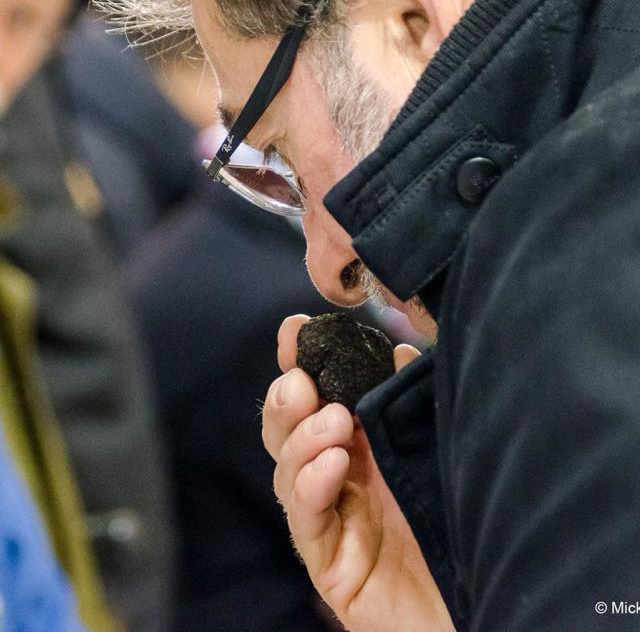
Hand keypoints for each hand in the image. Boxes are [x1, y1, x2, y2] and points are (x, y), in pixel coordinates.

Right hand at [262, 315, 454, 631]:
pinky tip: (332, 466)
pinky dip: (312, 487)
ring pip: (288, 473)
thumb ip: (416, 398)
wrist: (496, 599)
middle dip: (286, 401)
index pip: (317, 397)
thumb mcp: (443, 444)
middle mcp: (341, 479)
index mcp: (364, 446)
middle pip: (287, 432)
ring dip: (303, 441)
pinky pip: (307, 523)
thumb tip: (400, 349)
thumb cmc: (471, 518)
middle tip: (302, 382)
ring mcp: (333, 522)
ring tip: (334, 424)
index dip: (301, 362)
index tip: (295, 330)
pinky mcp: (331, 566)